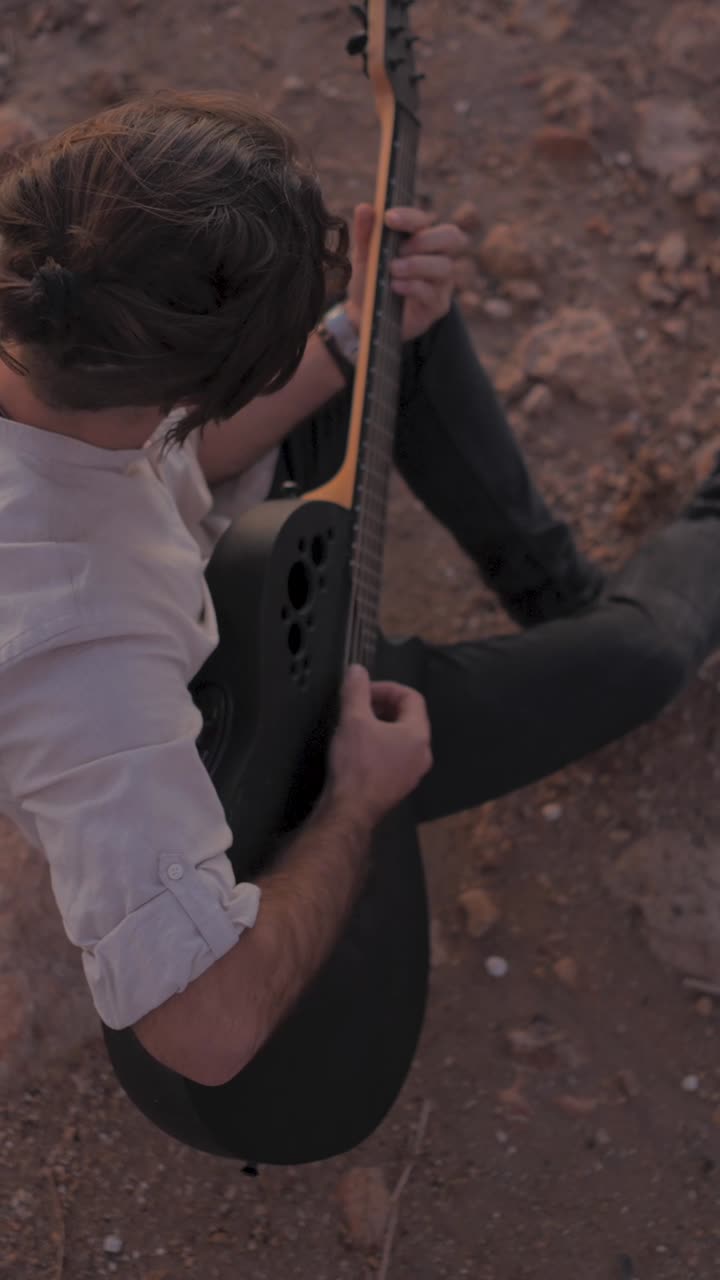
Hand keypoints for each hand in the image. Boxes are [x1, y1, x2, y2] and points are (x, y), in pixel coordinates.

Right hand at [327, 664, 432, 824]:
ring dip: (381, 725)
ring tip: (357, 725)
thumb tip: (357, 670)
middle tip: (359, 705)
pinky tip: (358, 749)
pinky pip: (395, 756)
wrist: (350, 811)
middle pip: (409, 717)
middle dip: (383, 706)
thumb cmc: (356, 764)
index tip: (364, 690)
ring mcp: (412, 773)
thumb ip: (356, 690)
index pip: (412, 697)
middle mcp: (422, 754)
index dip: (387, 688)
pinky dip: (380, 745)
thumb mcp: (353, 719)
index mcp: (418, 734)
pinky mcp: (399, 786)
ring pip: (401, 738)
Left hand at [345, 203, 468, 342]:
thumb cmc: (370, 280)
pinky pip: (434, 292)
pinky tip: (396, 286)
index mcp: (420, 237)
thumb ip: (365, 234)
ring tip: (393, 269)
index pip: (424, 220)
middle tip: (399, 249)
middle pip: (451, 237)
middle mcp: (436, 256)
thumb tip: (364, 208)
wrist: (365, 316)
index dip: (410, 217)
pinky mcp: (437, 305)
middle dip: (425, 240)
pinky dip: (414, 287)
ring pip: (445, 266)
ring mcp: (440, 281)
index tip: (389, 218)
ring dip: (417, 265)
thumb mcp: (364, 256)